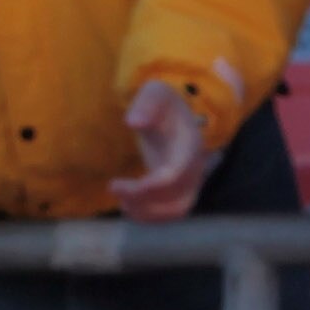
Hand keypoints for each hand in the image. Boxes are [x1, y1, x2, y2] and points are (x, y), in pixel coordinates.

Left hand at [114, 79, 214, 222]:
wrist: (178, 118)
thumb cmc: (164, 106)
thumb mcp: (155, 94)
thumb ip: (147, 104)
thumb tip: (133, 121)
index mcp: (189, 147)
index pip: (173, 176)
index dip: (146, 187)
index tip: (114, 185)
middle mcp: (195, 170)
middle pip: (175, 200)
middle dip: (142, 202)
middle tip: (114, 188)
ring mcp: (191, 184)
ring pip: (174, 212)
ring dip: (145, 213)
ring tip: (121, 200)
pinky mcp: (181, 193)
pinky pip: (169, 214)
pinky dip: (148, 215)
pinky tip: (127, 204)